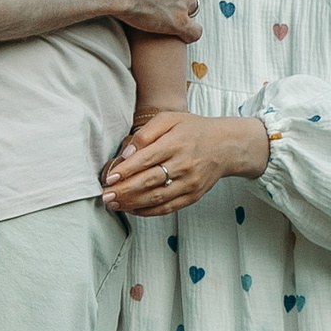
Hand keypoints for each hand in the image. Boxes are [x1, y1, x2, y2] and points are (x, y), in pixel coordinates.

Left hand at [103, 109, 269, 214]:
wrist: (225, 146)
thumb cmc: (193, 130)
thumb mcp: (169, 119)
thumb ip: (145, 133)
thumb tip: (126, 154)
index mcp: (176, 143)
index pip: (146, 159)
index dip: (126, 170)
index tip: (109, 178)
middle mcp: (184, 165)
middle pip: (149, 181)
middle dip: (124, 191)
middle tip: (105, 196)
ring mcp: (189, 183)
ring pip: (157, 198)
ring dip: (132, 203)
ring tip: (113, 204)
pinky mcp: (192, 196)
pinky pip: (168, 208)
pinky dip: (148, 211)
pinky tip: (132, 209)